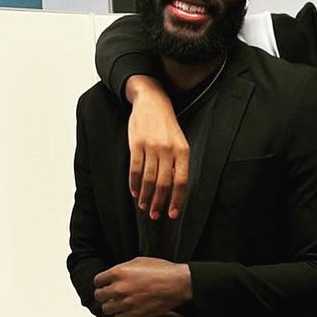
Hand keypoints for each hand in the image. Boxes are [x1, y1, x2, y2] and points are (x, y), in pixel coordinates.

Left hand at [94, 257, 190, 316]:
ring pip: (107, 309)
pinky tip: (126, 310)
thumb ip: (123, 269)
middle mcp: (120, 288)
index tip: (105, 285)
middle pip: (99, 296)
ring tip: (118, 304)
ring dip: (111, 306)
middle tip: (110, 295)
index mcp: (119, 272)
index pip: (97, 281)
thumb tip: (114, 276)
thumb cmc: (163, 271)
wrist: (178, 284)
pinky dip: (120, 315)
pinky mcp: (135, 314)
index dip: (102, 283)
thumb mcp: (139, 261)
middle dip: (104, 295)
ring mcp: (127, 303)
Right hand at [126, 77, 189, 220]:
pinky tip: (134, 192)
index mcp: (183, 151)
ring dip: (145, 196)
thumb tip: (173, 189)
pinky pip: (135, 169)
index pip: (181, 181)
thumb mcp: (179, 142)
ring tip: (143, 206)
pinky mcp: (136, 144)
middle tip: (154, 215)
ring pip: (148, 178)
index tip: (172, 214)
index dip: (176, 200)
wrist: (152, 101)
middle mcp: (168, 150)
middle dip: (158, 202)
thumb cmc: (167, 126)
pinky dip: (134, 183)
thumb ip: (177, 163)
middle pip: (164, 183)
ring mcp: (151, 147)